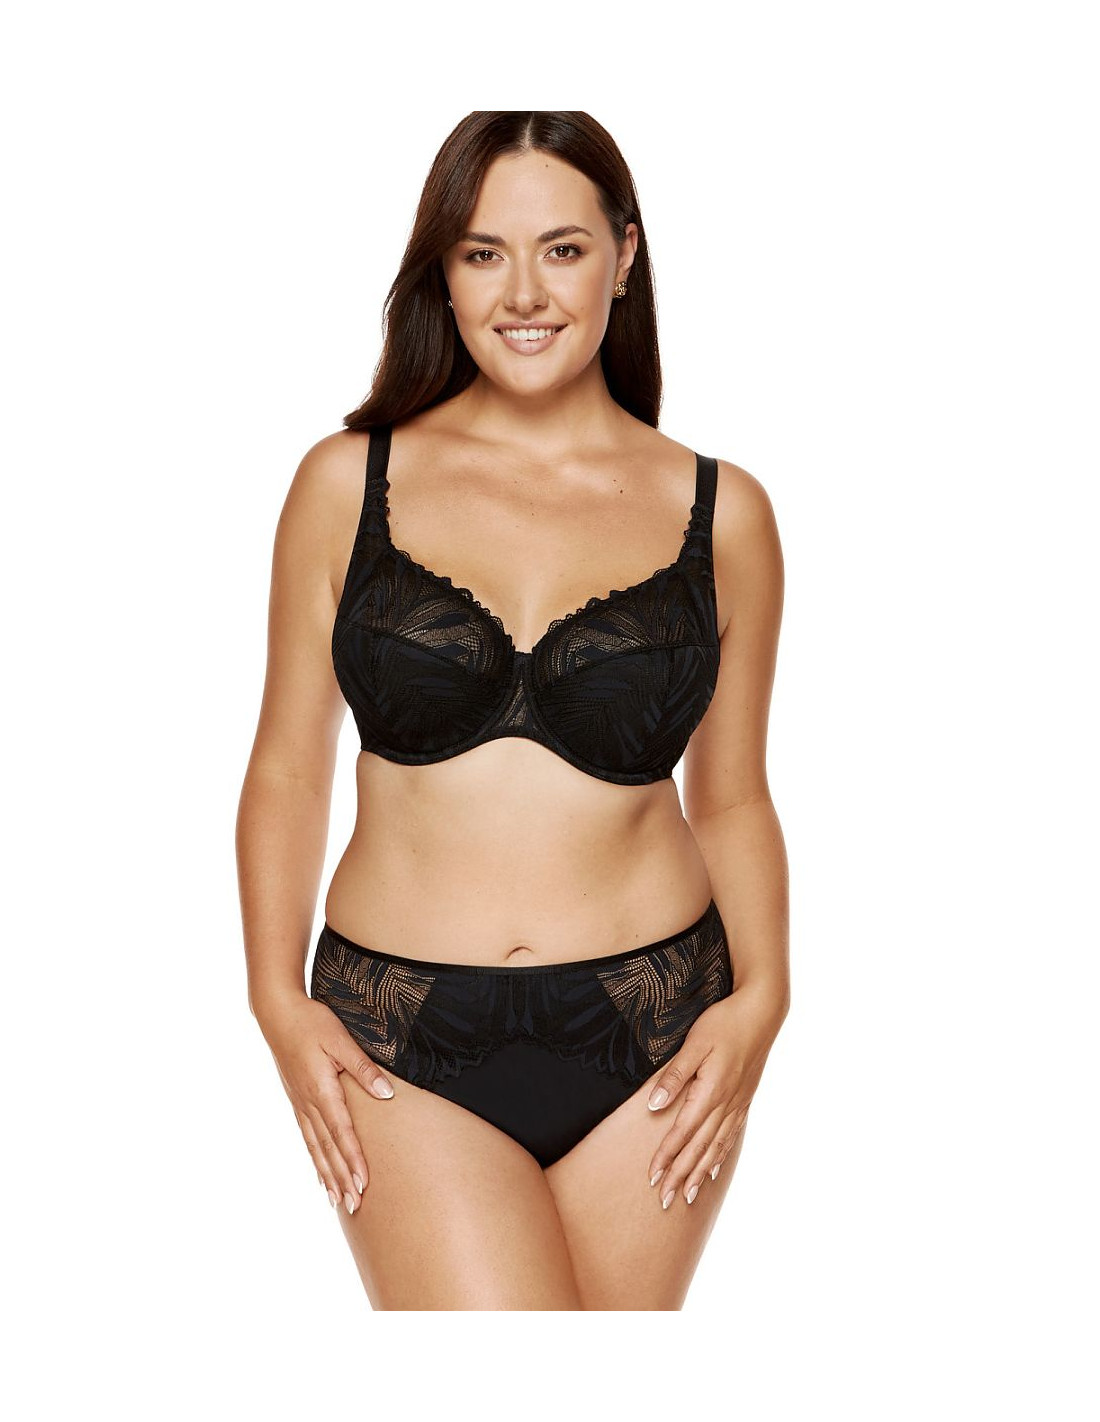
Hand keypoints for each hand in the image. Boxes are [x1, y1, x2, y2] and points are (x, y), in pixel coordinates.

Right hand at [254, 990, 395, 1215]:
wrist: (277, 1014)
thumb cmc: (312, 1023)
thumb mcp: (341, 1039)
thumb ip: (363, 1068)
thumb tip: (386, 1094)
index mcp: (322, 1090)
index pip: (342, 1133)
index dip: (353, 1160)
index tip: (364, 1184)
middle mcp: (309, 1103)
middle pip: (328, 1148)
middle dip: (342, 1178)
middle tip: (354, 1205)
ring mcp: (300, 1103)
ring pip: (316, 1148)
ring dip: (328, 1175)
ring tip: (338, 1200)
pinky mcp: (296, 1100)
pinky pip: (307, 1137)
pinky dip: (315, 1159)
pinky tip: (320, 1173)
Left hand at [644, 982, 786, 1209]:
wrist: (762, 1012)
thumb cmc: (725, 1022)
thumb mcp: (695, 1043)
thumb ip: (674, 1076)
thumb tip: (654, 1104)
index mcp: (710, 1092)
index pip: (682, 1132)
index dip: (666, 1157)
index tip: (652, 1178)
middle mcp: (725, 1103)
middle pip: (699, 1148)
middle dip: (680, 1175)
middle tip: (665, 1201)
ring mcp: (738, 1103)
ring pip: (716, 1147)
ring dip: (700, 1173)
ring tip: (688, 1196)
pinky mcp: (745, 1098)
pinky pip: (730, 1135)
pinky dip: (720, 1155)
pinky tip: (713, 1168)